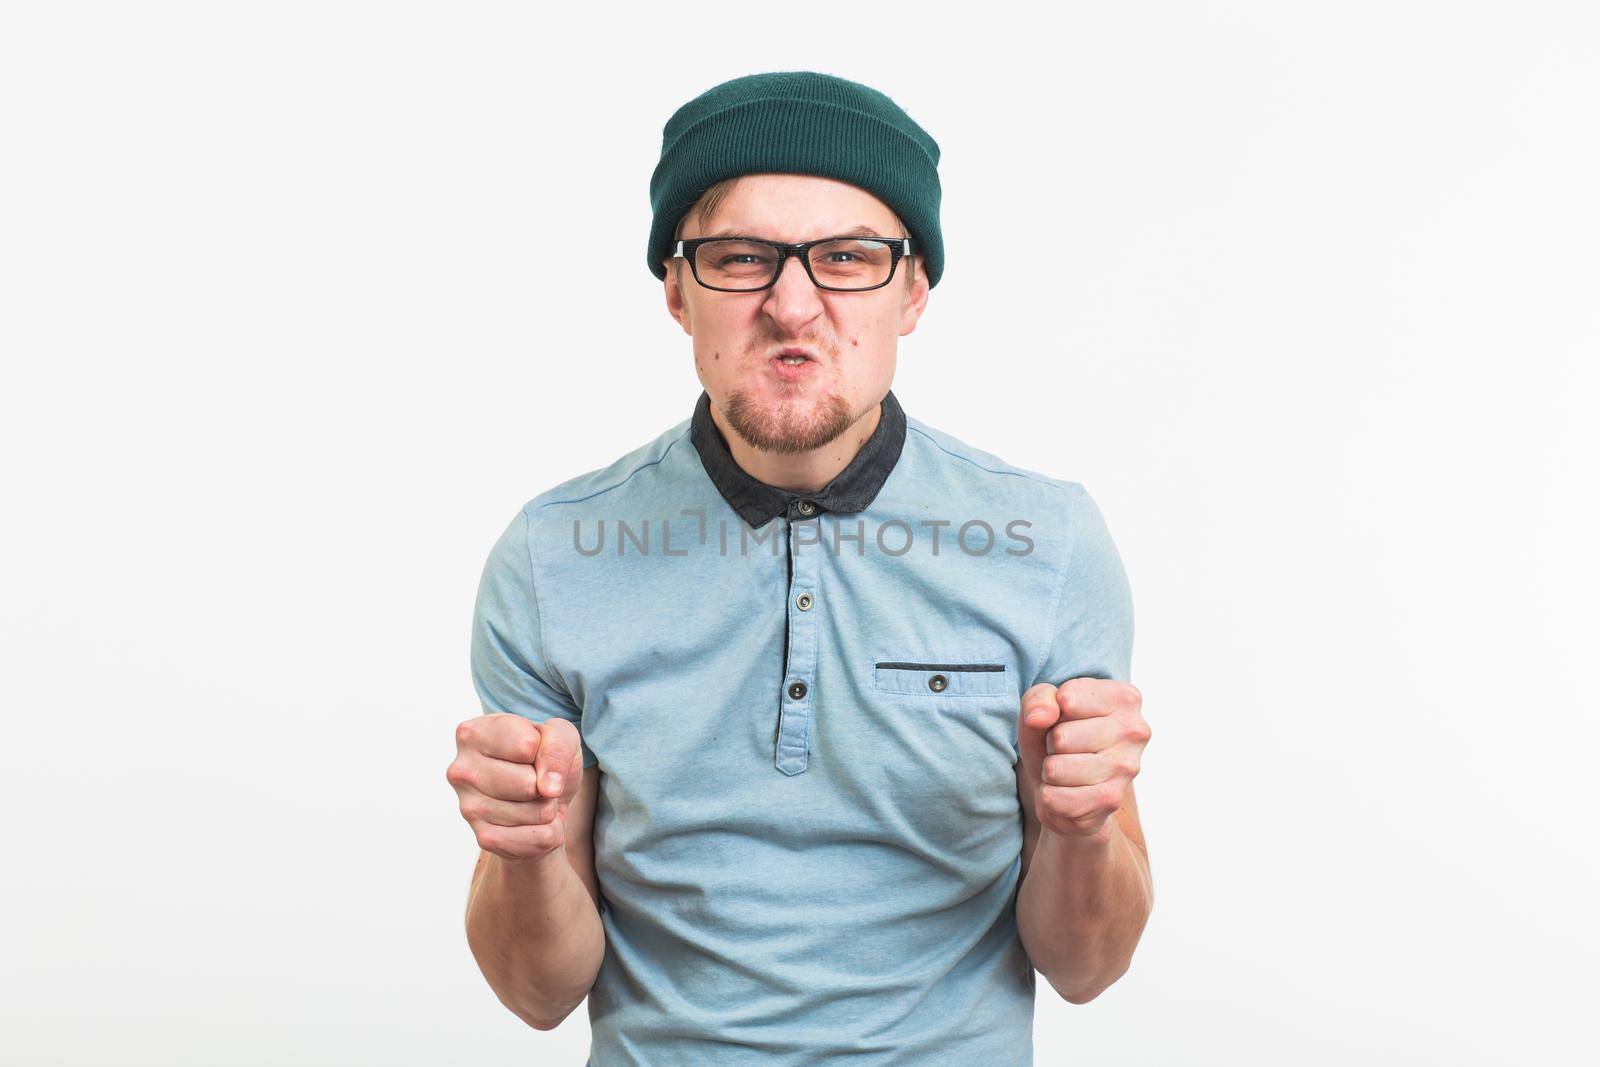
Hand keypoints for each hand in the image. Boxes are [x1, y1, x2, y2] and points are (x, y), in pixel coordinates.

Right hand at [446, 713, 582, 862]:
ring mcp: (469, 808)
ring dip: (548, 807)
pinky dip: (548, 831)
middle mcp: (461, 771)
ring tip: (533, 799)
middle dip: (546, 783)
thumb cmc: (544, 757)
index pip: (526, 745)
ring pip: (537, 812)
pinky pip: (538, 838)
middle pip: (528, 784)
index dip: (544, 750)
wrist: (543, 798)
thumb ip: (558, 747)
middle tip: (535, 779)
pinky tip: (532, 821)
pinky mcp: (484, 838)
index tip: (533, 751)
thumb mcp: (560, 735)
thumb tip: (548, 787)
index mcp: (473, 734)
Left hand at [1017, 678, 1148, 839]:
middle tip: (1065, 748)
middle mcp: (1134, 731)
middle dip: (1051, 745)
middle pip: (1061, 737)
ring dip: (1050, 771)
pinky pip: (1056, 798)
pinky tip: (1067, 790)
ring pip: (1056, 769)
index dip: (1051, 712)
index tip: (1065, 718)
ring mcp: (1126, 767)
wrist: (1069, 786)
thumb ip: (1038, 699)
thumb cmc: (1059, 736)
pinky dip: (1050, 796)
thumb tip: (1039, 718)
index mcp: (1124, 698)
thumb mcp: (1042, 706)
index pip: (1066, 699)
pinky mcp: (1112, 799)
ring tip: (1066, 768)